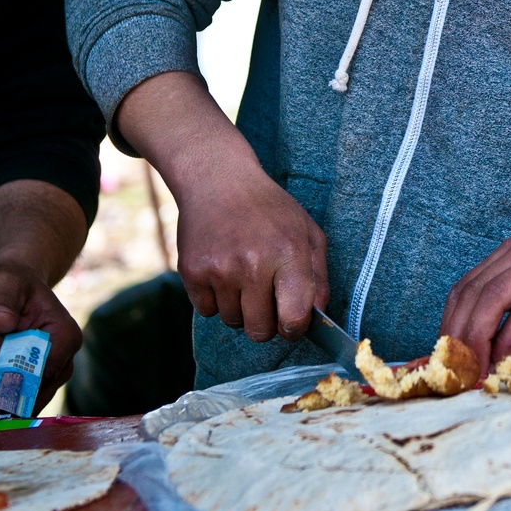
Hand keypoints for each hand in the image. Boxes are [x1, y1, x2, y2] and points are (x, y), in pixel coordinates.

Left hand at [0, 262, 81, 410]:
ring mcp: (51, 376)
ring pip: (24, 402)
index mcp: (66, 336)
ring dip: (4, 396)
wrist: (17, 291)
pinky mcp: (35, 384)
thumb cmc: (14, 284)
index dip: (12, 382)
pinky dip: (4, 393)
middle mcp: (64, 362)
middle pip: (32, 394)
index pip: (42, 373)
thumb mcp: (7, 284)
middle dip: (6, 392)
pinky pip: (18, 398)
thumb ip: (3, 302)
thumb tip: (2, 322)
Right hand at [116, 72, 328, 343]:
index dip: (294, 328)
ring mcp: (220, 269)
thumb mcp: (307, 232)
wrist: (218, 180)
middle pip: (260, 331)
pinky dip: (214, 298)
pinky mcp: (192, 272)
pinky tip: (220, 269)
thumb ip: (319, 277)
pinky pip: (206, 311)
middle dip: (265, 321)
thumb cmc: (270, 210)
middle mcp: (253, 264)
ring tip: (241, 273)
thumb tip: (317, 317)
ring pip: (232, 322)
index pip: (294, 319)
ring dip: (239, 307)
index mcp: (289, 254)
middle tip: (265, 295)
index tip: (290, 321)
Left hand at [440, 231, 510, 372]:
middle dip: (458, 335)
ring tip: (474, 370)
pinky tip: (503, 359)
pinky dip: (510, 337)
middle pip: (474, 291)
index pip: (467, 286)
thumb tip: (470, 361)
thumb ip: (509, 326)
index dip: (450, 325)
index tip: (444, 362)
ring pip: (494, 296)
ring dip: (478, 339)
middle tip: (454, 373)